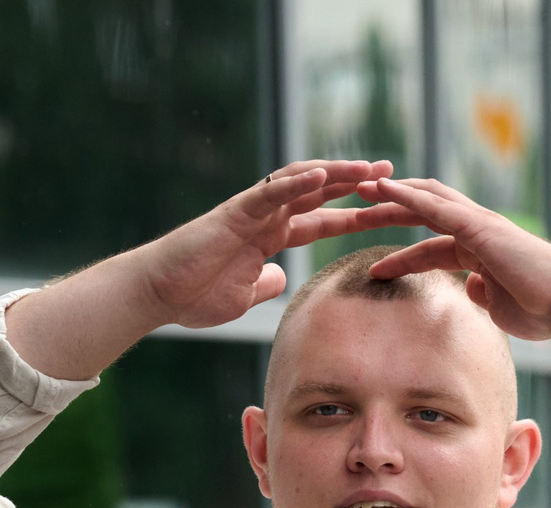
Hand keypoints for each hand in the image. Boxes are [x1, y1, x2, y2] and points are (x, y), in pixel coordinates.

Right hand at [130, 160, 414, 329]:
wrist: (159, 294)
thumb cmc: (194, 295)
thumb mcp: (244, 296)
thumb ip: (265, 283)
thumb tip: (280, 279)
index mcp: (270, 236)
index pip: (320, 218)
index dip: (352, 213)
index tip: (386, 210)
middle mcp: (264, 216)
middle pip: (318, 191)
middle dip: (355, 182)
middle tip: (391, 172)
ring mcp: (250, 211)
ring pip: (300, 182)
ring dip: (336, 173)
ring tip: (368, 168)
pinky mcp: (234, 213)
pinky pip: (269, 192)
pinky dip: (296, 182)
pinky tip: (323, 176)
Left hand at [356, 176, 550, 342]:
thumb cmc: (542, 310)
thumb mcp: (501, 306)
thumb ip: (484, 293)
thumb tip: (473, 287)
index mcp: (479, 252)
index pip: (432, 247)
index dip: (402, 256)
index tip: (375, 268)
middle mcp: (478, 231)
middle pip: (424, 213)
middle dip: (389, 211)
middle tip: (355, 211)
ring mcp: (479, 225)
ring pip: (426, 201)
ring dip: (391, 195)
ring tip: (359, 190)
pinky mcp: (480, 226)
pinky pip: (436, 206)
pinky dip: (408, 196)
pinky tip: (384, 190)